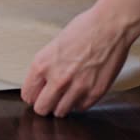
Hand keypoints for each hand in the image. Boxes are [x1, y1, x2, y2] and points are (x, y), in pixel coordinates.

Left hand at [21, 6, 139, 116]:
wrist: (110, 26)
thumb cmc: (84, 29)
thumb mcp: (54, 46)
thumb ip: (46, 67)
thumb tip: (41, 84)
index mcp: (42, 64)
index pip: (28, 95)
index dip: (33, 95)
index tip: (38, 94)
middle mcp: (57, 79)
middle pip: (41, 109)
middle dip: (45, 104)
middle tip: (51, 98)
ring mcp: (76, 87)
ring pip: (60, 112)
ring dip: (62, 105)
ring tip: (67, 94)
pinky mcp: (94, 92)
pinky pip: (80, 108)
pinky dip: (79, 102)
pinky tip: (81, 90)